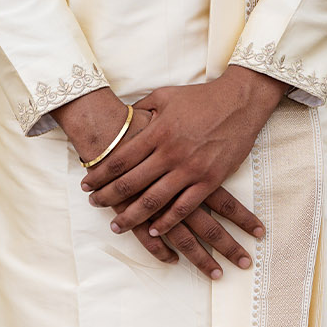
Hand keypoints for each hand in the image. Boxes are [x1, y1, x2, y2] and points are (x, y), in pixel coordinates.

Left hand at [81, 66, 288, 238]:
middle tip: (94, 204)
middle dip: (108, 197)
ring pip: (154, 200)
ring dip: (132, 216)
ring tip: (117, 226)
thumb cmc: (201, 98)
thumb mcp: (166, 96)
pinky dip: (168, 222)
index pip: (119, 159)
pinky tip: (155, 230)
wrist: (239, 102)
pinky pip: (185, 207)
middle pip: (131, 182)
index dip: (99, 174)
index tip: (86, 184)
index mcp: (156, 131)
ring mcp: (190, 168)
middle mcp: (170, 152)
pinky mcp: (210, 180)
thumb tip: (126, 117)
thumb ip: (144, 108)